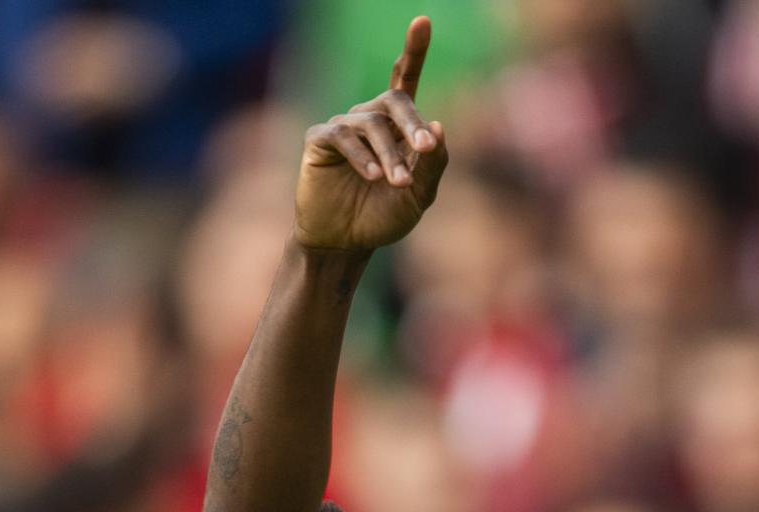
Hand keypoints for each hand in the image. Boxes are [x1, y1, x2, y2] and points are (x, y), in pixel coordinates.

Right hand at [294, 17, 448, 252]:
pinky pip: (343, 136)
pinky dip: (362, 156)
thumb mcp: (418, 195)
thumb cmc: (382, 217)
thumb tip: (438, 124)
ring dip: (390, 154)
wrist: (346, 243)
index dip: (413, 50)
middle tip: (426, 147)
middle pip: (394, 99)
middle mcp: (369, 118)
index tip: (423, 21)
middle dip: (412, 122)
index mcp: (397, 126)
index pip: (405, 80)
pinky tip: (372, 177)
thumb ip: (433, 164)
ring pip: (373, 124)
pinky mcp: (320, 141)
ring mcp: (343, 126)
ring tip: (396, 183)